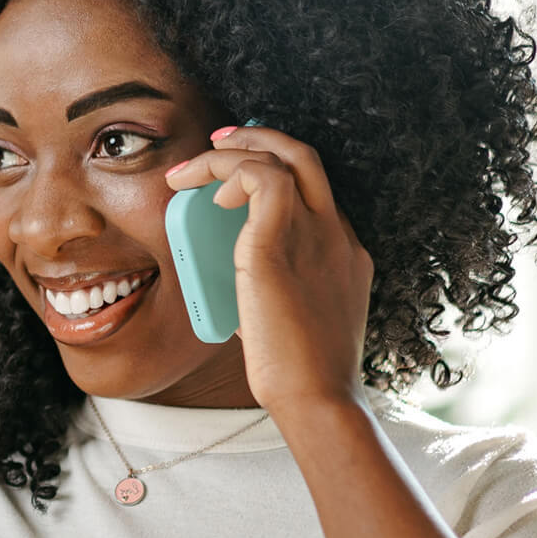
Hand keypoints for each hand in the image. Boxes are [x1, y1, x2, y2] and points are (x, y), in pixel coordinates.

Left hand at [163, 124, 372, 412]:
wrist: (318, 399)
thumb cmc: (301, 376)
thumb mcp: (292, 322)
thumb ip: (273, 293)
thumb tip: (230, 290)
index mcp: (344, 252)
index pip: (313, 191)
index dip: (273, 170)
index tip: (234, 174)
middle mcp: (336, 234)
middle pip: (306, 156)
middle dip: (258, 138)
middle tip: (216, 141)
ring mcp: (316, 235)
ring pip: (284, 156)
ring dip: (231, 153)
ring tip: (192, 170)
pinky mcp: (280, 245)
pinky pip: (262, 178)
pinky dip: (230, 173)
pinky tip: (211, 197)